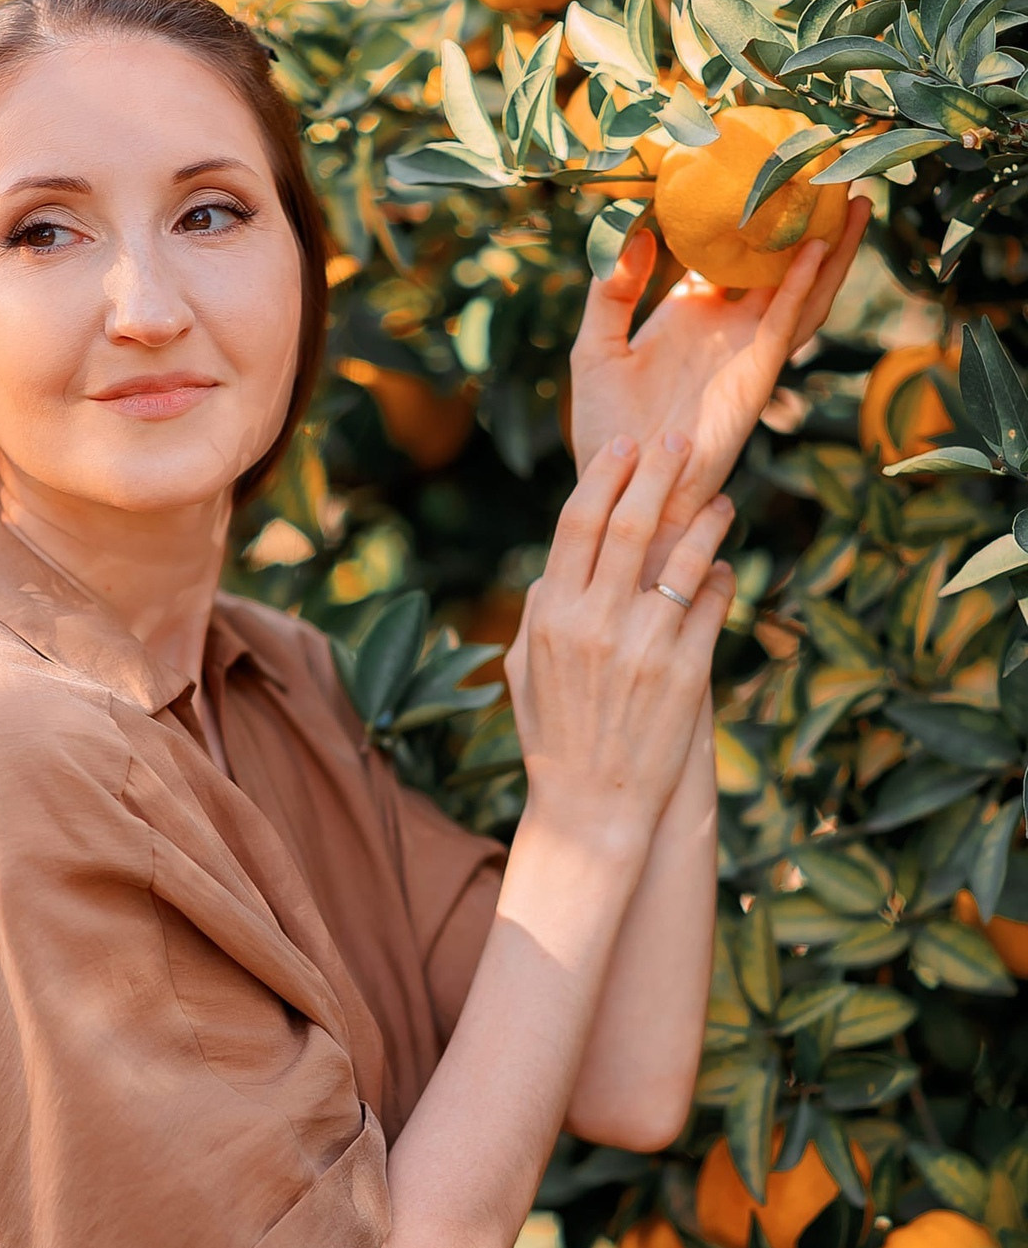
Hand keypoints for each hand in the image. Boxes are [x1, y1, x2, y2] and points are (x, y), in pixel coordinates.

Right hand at [504, 429, 737, 856]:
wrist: (592, 807)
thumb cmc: (553, 738)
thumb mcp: (523, 672)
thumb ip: (536, 613)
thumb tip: (554, 567)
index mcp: (550, 617)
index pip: (577, 525)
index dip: (605, 478)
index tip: (626, 446)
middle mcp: (595, 623)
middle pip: (630, 526)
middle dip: (658, 473)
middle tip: (681, 440)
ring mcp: (644, 646)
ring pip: (684, 560)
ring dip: (706, 522)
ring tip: (720, 503)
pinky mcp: (687, 672)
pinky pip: (713, 606)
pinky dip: (722, 579)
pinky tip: (725, 568)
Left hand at [568, 194, 871, 579]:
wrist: (623, 489)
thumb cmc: (605, 429)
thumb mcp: (594, 349)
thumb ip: (610, 294)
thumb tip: (630, 235)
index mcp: (689, 315)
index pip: (726, 253)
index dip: (744, 214)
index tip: (754, 163)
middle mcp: (726, 327)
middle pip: (779, 263)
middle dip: (805, 219)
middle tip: (826, 166)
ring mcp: (745, 350)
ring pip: (802, 289)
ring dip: (830, 247)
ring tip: (851, 197)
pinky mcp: (755, 375)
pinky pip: (787, 324)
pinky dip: (805, 286)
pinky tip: (816, 249)